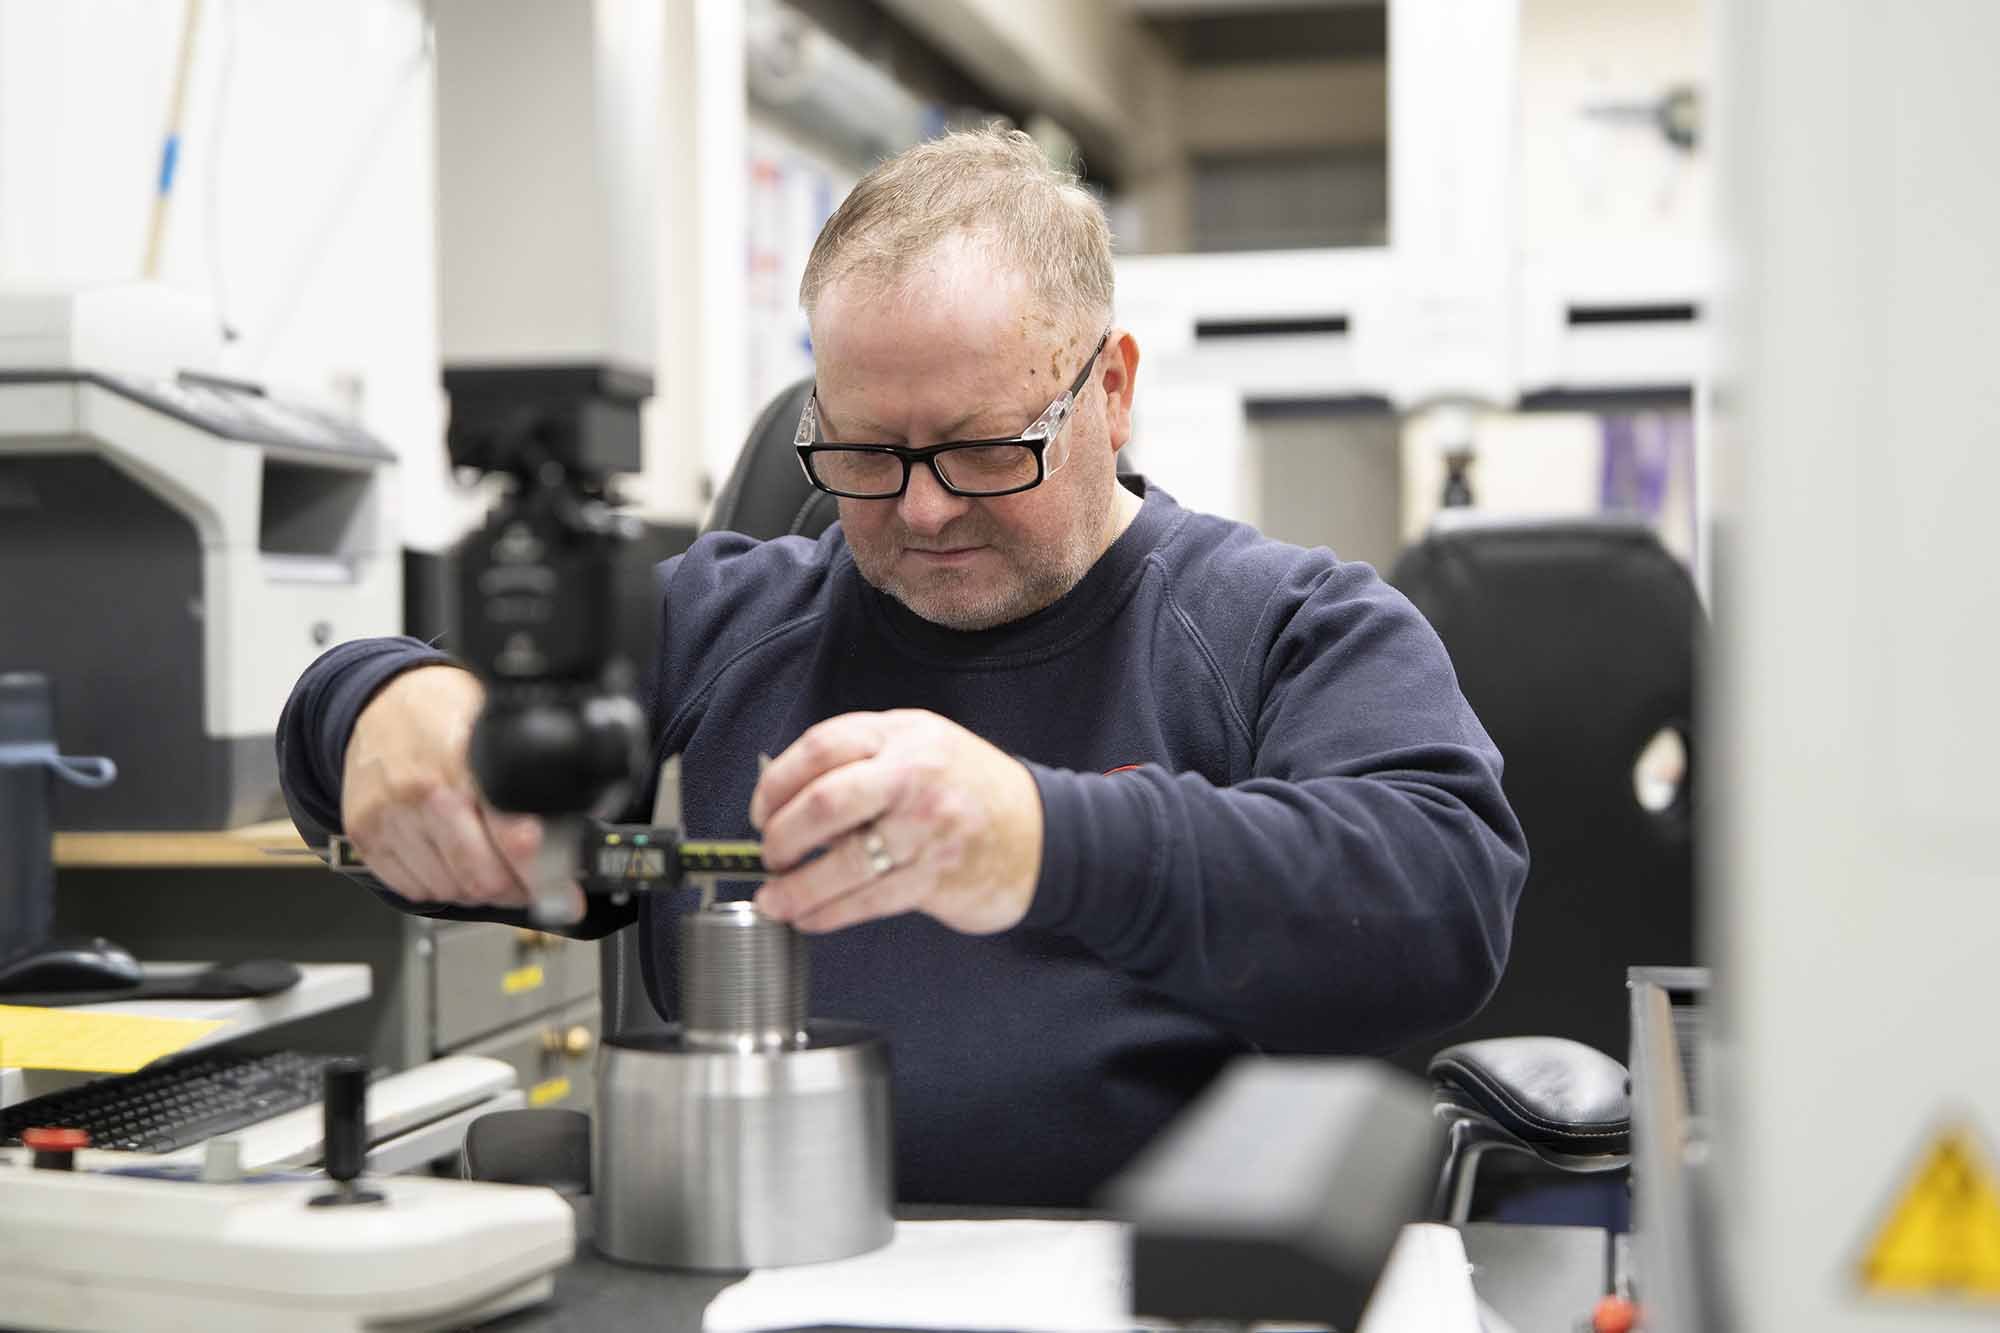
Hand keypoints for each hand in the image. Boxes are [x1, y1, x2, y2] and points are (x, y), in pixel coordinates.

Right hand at [339, 665, 581, 917]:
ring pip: (450, 890)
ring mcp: (391, 815)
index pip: (517, 840)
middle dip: (515, 889)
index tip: (567, 896)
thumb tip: (574, 835)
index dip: (548, 876)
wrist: (383, 698)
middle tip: (528, 880)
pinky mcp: (366, 834)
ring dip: (476, 889)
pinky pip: (413, 889)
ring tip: (487, 861)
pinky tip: (450, 859)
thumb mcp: (499, 728)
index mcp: (468, 761)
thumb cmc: (447, 713)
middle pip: (483, 879)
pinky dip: (440, 885)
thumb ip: (532, 779)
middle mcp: (426, 791)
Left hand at [748, 710, 1043, 934]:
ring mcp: (928, 828)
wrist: (1042, 833)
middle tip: (769, 855)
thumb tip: (784, 800)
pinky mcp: (936, 877)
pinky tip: (809, 916)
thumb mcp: (919, 748)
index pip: (821, 747)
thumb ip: (861, 760)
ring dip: (796, 888)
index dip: (776, 783)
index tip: (761, 811)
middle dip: (781, 836)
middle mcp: (916, 776)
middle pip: (825, 802)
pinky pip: (867, 899)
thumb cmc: (967, 790)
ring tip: (775, 899)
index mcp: (903, 736)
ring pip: (843, 862)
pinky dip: (827, 913)